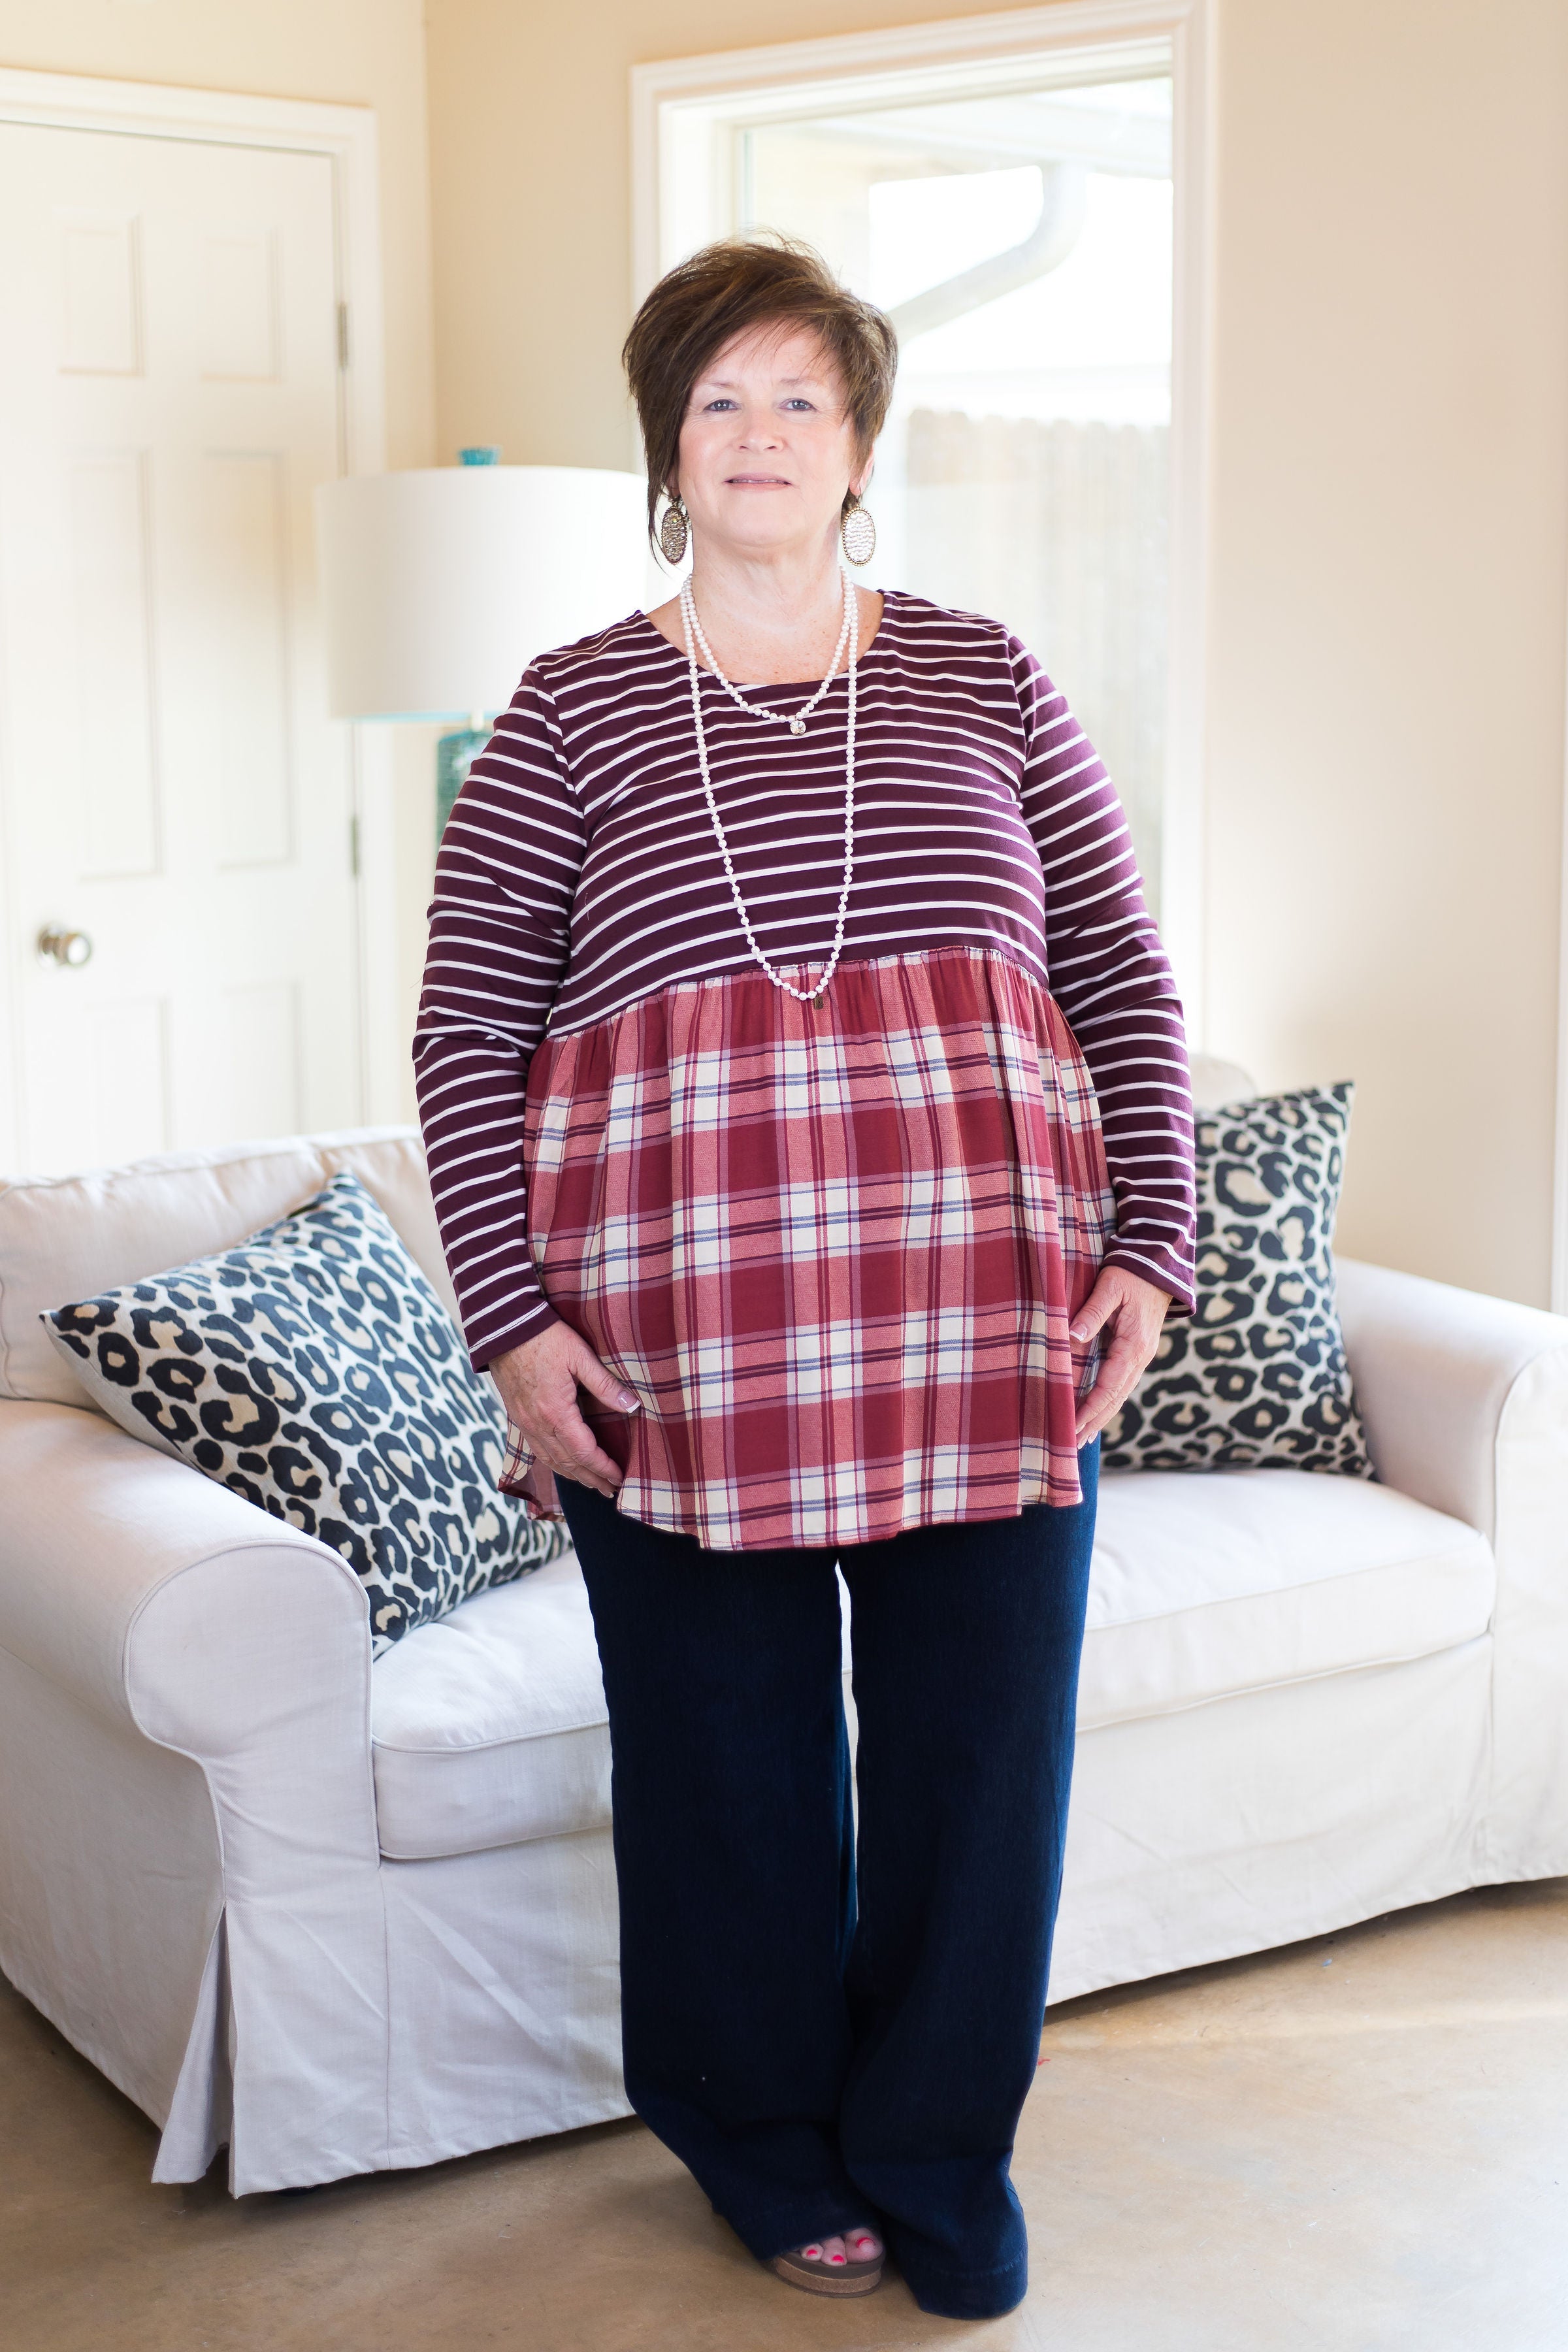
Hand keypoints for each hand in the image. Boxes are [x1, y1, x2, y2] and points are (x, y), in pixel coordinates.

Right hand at [487, 1322, 640, 1500]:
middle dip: (591, 1479)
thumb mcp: (580, 1356)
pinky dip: (554, 1464)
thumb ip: (605, 1385)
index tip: (620, 1477)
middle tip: (610, 1491)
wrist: (504, 1327)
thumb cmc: (545, 1337)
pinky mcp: (517, 1417)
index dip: (603, 1468)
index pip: (584, 1452)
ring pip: (550, 1461)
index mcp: (556, 1412)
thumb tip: (632, 1407)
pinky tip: (563, 1465)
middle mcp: (537, 1424)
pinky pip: (537, 1450)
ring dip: (572, 1476)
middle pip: (568, 1464)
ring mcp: (524, 1423)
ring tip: (591, 1484)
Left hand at [1070, 1266, 1173, 1446]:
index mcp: (1134, 1345)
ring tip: (1082, 1437)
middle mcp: (1141, 1357)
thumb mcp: (1110, 1287)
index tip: (1072, 1426)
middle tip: (1071, 1444)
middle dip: (1094, 1422)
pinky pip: (1122, 1383)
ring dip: (1101, 1416)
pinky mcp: (1137, 1352)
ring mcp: (1141, 1356)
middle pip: (1116, 1398)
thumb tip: (1071, 1336)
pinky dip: (1108, 1401)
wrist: (1161, 1264)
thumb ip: (1091, 1312)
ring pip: (1120, 1394)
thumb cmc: (1132, 1272)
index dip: (1090, 1409)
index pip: (1109, 1387)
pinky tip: (1097, 1411)